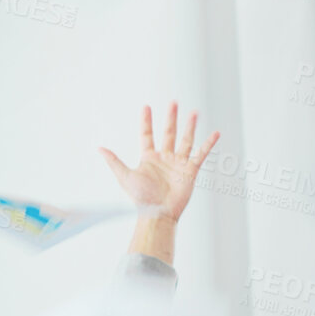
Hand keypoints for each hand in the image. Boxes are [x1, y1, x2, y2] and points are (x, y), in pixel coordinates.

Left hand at [100, 102, 221, 222]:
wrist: (158, 213)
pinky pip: (201, 154)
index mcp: (149, 158)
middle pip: (168, 133)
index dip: (146, 121)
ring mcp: (178, 164)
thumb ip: (114, 161)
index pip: (147, 135)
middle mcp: (164, 158)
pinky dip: (208, 144)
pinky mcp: (190, 171)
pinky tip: (215, 133)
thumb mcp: (124, 176)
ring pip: (185, 140)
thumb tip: (99, 148)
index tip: (146, 106)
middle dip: (171, 118)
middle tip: (173, 102)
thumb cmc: (141, 198)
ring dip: (190, 126)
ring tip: (194, 112)